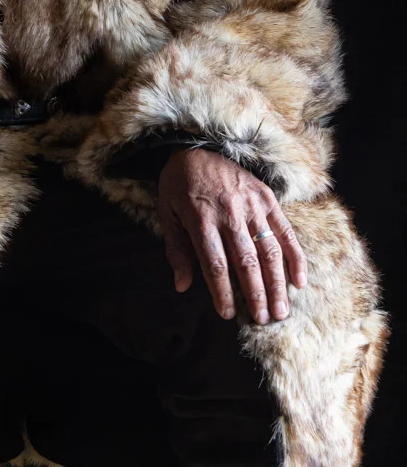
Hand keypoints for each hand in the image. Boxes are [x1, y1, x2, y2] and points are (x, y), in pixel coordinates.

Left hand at [157, 147, 306, 324]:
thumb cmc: (178, 185)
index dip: (222, 291)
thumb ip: (177, 250)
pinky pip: (284, 230)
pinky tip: (299, 280)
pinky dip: (295, 256)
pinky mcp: (266, 197)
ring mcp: (251, 204)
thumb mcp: (167, 214)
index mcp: (201, 218)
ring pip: (269, 249)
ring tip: (281, 310)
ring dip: (277, 283)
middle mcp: (229, 213)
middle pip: (246, 261)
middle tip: (262, 320)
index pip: (215, 263)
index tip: (227, 314)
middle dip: (256, 294)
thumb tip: (181, 285)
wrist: (194, 146)